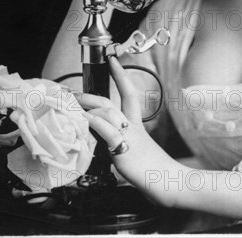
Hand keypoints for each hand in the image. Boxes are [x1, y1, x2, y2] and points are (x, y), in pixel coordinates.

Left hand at [79, 57, 179, 206]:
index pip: (129, 94)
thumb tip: (106, 147)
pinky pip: (108, 131)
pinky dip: (95, 122)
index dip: (121, 75)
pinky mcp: (124, 150)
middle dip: (92, 95)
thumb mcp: (136, 153)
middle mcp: (132, 128)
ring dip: (89, 105)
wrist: (168, 181)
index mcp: (136, 126)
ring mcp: (128, 137)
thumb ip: (121, 146)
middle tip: (73, 93)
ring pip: (109, 112)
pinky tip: (85, 118)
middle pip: (112, 102)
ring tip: (74, 103)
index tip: (113, 60)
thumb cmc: (153, 171)